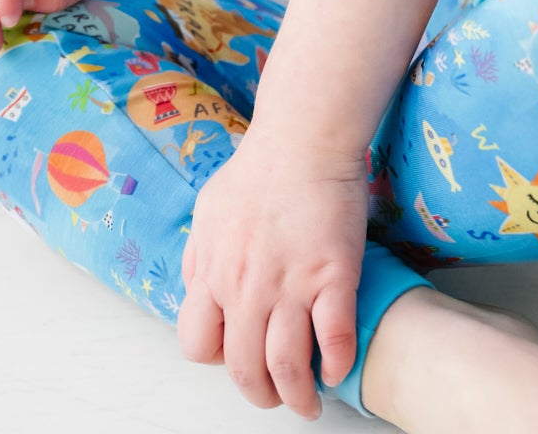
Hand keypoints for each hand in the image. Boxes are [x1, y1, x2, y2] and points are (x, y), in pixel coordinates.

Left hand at [178, 128, 368, 419]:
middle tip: (278, 396)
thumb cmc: (259, 167)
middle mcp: (246, 287)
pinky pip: (335, 340)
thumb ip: (199, 256)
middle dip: (262, 395)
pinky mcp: (333, 276)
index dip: (219, 361)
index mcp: (213, 272)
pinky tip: (339, 368)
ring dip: (299, 396)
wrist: (303, 137)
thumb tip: (198, 289)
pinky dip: (337, 364)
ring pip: (287, 366)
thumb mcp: (208, 210)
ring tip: (310, 401)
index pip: (199, 345)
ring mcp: (290, 284)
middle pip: (245, 368)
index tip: (239, 357)